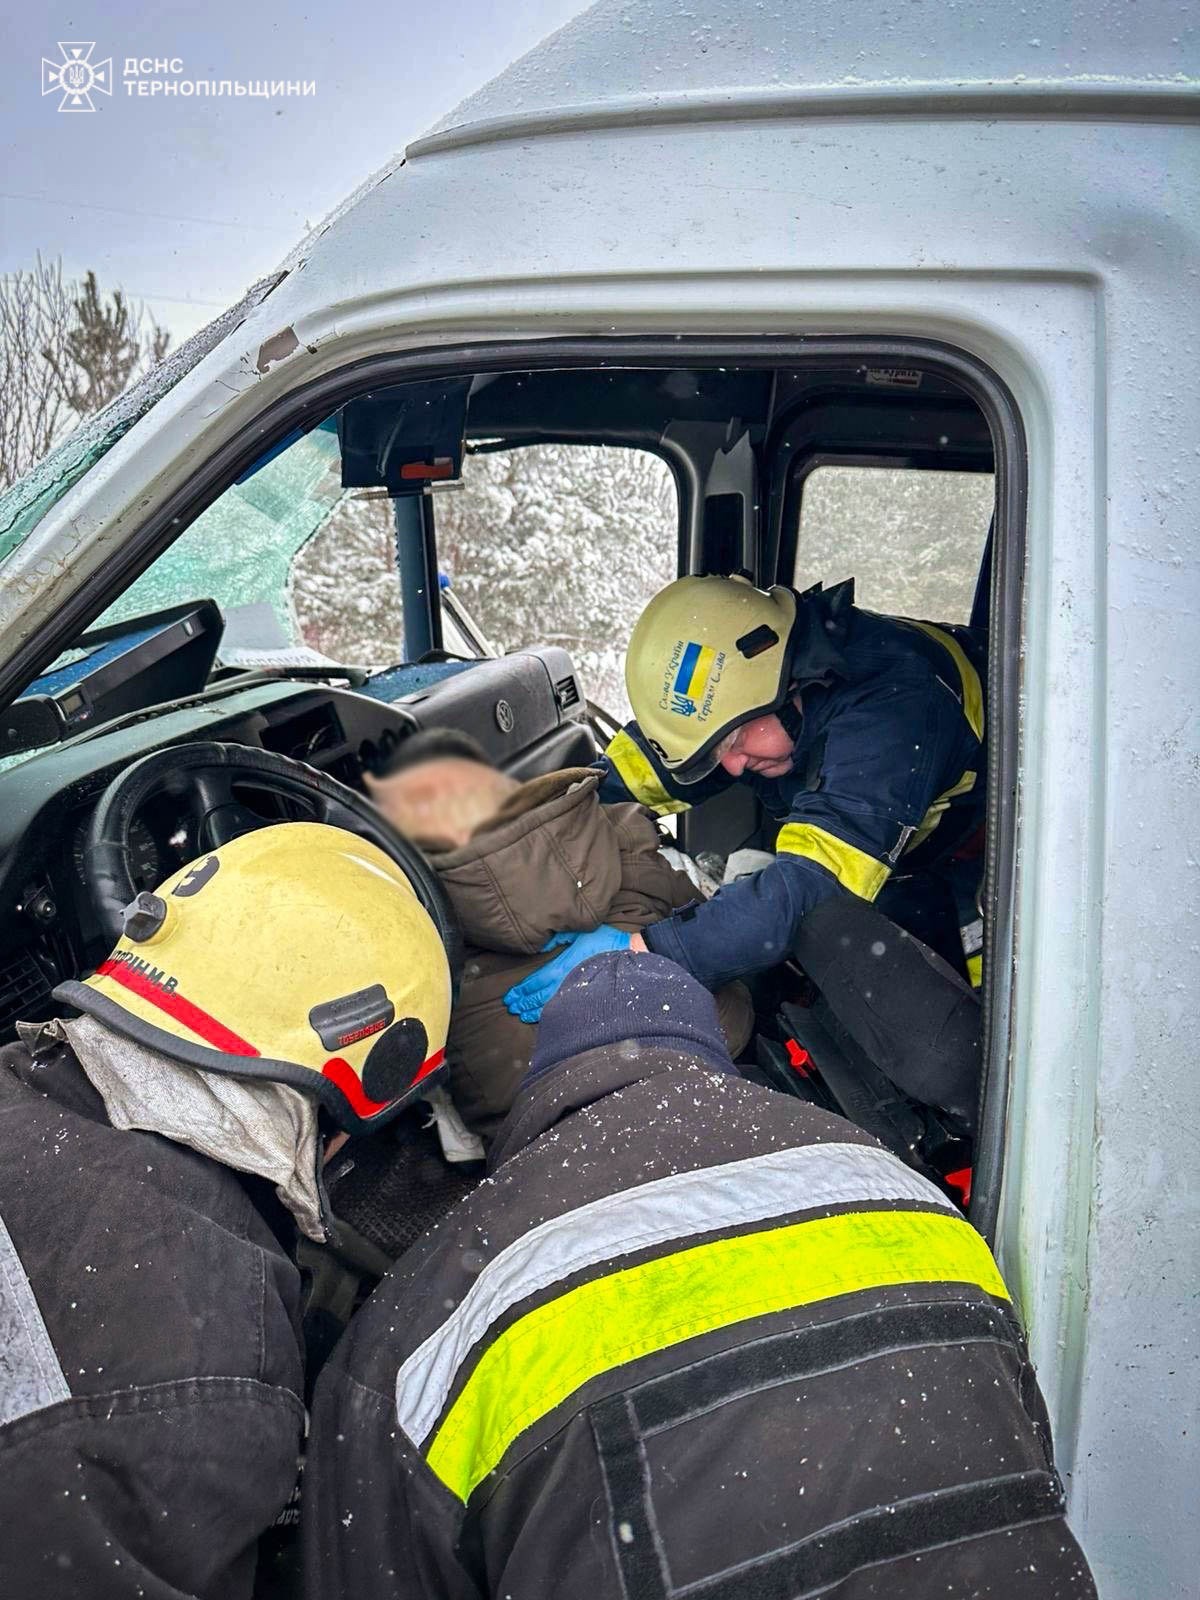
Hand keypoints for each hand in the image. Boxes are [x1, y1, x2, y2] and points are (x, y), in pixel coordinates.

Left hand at [503, 926, 631, 1022]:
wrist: (629, 956)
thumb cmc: (604, 942)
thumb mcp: (579, 932)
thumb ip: (559, 937)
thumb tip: (542, 944)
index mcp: (561, 967)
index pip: (536, 981)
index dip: (522, 990)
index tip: (510, 996)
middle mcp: (565, 982)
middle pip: (539, 997)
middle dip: (523, 1002)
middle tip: (511, 1007)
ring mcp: (575, 992)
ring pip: (549, 1006)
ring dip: (533, 1011)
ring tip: (521, 1015)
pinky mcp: (585, 998)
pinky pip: (563, 1009)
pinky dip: (550, 1015)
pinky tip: (543, 1019)